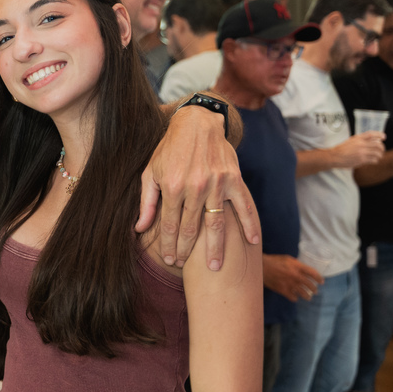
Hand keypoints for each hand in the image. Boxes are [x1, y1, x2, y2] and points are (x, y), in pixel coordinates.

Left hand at [136, 108, 260, 269]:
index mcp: (172, 187)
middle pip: (191, 229)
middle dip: (187, 251)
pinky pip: (243, 206)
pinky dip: (250, 225)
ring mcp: (216, 184)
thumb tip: (140, 228)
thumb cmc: (169, 150)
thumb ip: (146, 202)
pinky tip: (252, 242)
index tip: (171, 259)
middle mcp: (195, 188)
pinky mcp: (233, 179)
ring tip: (215, 268)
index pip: (170, 225)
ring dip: (216, 249)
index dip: (170, 244)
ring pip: (216, 224)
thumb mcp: (150, 172)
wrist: (196, 123)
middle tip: (186, 267)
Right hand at [263, 254, 323, 301]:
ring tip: (308, 297)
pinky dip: (295, 298)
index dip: (319, 278)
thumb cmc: (273, 261)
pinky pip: (293, 297)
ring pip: (303, 293)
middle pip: (310, 285)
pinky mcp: (283, 290)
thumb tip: (303, 270)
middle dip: (314, 289)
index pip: (313, 273)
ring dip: (307, 296)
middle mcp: (296, 276)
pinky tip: (295, 297)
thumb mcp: (287, 259)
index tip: (321, 282)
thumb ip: (297, 264)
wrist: (260, 267)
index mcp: (297, 267)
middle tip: (315, 291)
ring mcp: (290, 284)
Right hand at [335, 132, 385, 167]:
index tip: (384, 137)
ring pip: (377, 153)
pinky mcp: (361, 160)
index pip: (372, 134)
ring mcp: (362, 152)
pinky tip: (374, 161)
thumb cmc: (342, 149)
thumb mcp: (351, 141)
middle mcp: (361, 144)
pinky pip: (373, 160)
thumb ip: (361, 140)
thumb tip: (373, 140)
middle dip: (382, 148)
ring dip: (380, 155)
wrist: (334, 156)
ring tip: (378, 157)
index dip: (380, 135)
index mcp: (358, 138)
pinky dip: (375, 160)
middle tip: (382, 150)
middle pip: (378, 144)